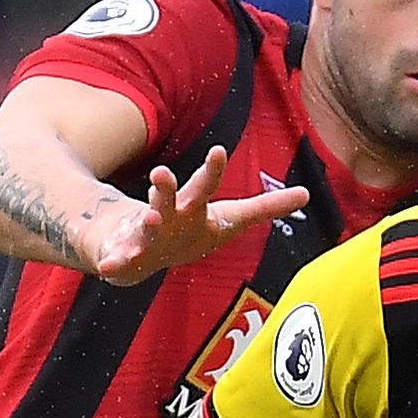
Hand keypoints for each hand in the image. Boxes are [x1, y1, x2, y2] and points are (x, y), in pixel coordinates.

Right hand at [76, 145, 310, 286]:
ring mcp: (145, 234)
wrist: (136, 248)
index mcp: (194, 205)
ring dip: (147, 219)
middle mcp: (169, 214)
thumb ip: (265, 207)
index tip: (219, 151)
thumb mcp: (228, 218)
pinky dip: (114, 262)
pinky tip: (110, 265)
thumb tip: (307, 194)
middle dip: (168, 187)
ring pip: (146, 225)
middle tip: (162, 173)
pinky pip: (119, 260)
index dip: (212, 170)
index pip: (205, 185)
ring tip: (148, 217)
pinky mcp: (124, 254)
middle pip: (172, 199)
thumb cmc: (189, 228)